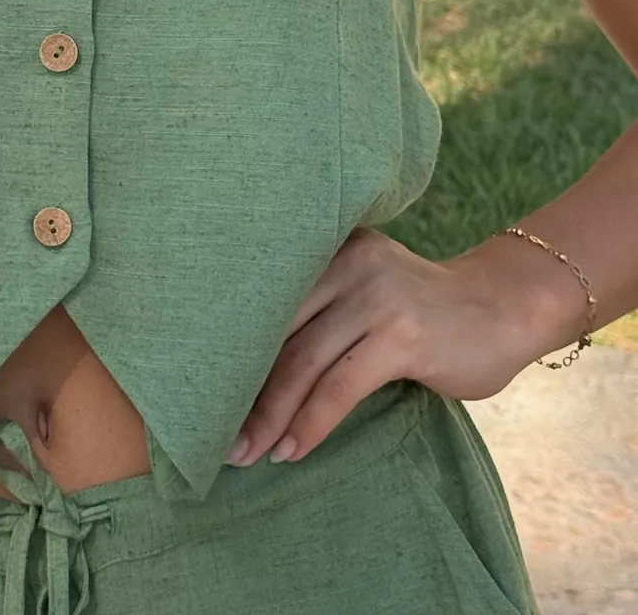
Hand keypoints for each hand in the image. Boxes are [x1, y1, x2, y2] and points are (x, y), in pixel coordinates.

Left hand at [223, 226, 535, 468]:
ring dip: (268, 414)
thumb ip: (316, 307)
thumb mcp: (362, 288)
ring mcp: (375, 295)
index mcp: (327, 245)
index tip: (195, 389)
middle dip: (237, 387)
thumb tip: (240, 363)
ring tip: (243, 452)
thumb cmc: (420, 310)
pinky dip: (311, 422)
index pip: (261, 298)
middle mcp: (345, 260)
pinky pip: (341, 385)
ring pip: (302, 361)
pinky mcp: (402, 335)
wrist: (502, 307)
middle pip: (273, 330)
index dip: (225, 347)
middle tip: (207, 432)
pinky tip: (292, 450)